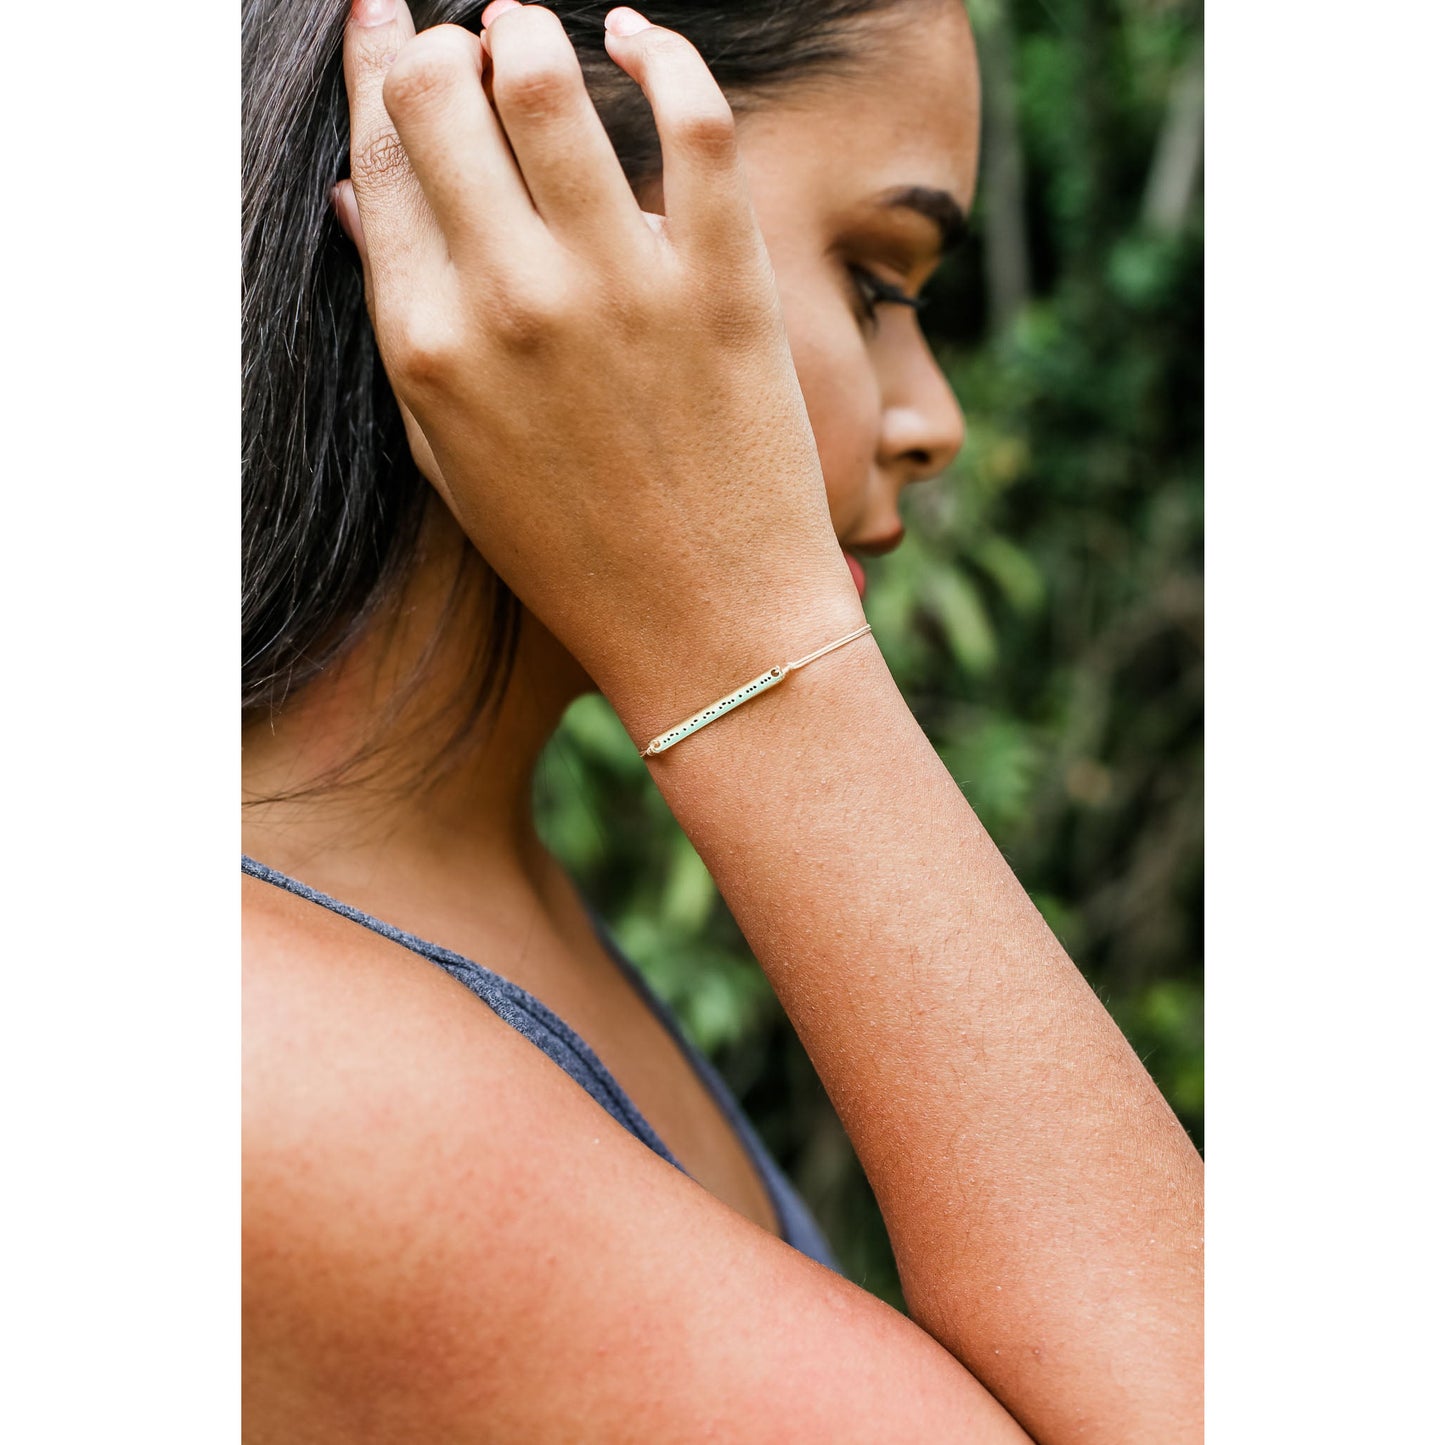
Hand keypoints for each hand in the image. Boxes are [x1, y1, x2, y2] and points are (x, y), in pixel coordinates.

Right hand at [338, 0, 860, 705]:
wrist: (711, 627)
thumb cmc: (576, 554)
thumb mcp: (452, 456)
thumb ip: (404, 320)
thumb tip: (359, 194)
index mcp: (429, 345)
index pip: (374, 154)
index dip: (369, 65)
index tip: (380, 20)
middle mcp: (510, 302)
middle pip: (438, 93)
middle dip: (439, 43)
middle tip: (464, 42)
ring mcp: (620, 287)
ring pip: (546, 75)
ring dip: (527, 27)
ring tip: (532, 30)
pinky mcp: (724, 284)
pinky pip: (693, 119)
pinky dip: (661, 52)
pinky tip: (639, 38)